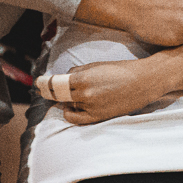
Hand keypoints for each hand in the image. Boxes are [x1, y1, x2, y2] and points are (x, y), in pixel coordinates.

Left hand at [42, 58, 173, 124]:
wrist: (144, 82)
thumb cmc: (122, 70)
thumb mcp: (97, 65)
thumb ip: (78, 72)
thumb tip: (64, 78)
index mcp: (83, 78)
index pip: (54, 84)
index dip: (43, 83)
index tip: (38, 83)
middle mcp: (85, 94)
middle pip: (58, 96)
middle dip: (50, 93)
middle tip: (43, 90)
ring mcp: (91, 107)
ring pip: (68, 106)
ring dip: (66, 101)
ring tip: (69, 96)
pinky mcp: (98, 117)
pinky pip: (77, 118)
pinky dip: (72, 113)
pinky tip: (72, 107)